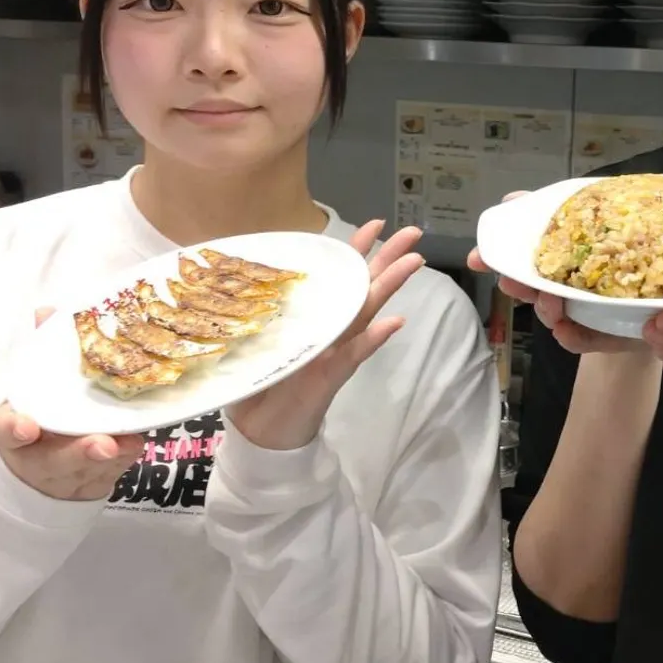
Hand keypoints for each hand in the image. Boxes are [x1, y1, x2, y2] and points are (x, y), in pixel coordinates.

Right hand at [0, 308, 145, 501]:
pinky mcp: (96, 482)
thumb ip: (40, 350)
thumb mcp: (34, 385)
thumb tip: (47, 312)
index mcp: (15, 430)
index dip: (15, 429)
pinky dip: (124, 459)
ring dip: (110, 459)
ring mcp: (69, 475)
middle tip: (102, 443)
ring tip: (127, 444)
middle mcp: (40, 457)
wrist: (41, 468)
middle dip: (79, 452)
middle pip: (56, 460)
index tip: (26, 427)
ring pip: (89, 471)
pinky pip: (112, 473)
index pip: (7, 431)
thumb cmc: (42, 414)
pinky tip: (136, 443)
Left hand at [228, 220, 424, 450]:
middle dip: (388, 259)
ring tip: (412, 262)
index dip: (355, 251)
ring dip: (389, 287)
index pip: (338, 280)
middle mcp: (329, 333)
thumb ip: (258, 318)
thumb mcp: (252, 345)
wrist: (259, 438)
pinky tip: (395, 322)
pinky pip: (354, 355)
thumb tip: (249, 284)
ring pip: (365, 314)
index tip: (374, 224)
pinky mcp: (329, 377)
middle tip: (413, 233)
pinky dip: (374, 339)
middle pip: (363, 289)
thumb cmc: (257, 390)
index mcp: (313, 321)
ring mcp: (333, 354)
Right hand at [467, 192, 639, 355]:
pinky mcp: (600, 335)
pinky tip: (566, 328)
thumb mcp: (594, 218)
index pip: (519, 257)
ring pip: (551, 314)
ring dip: (545, 308)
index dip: (493, 258)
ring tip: (550, 299)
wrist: (661, 295)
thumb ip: (555, 207)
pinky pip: (579, 339)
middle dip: (516, 285)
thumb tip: (512, 199)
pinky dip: (570, 335)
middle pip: (529, 288)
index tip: (476, 258)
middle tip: (510, 281)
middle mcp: (562, 287)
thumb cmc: (624, 251)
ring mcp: (580, 313)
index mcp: (557, 259)